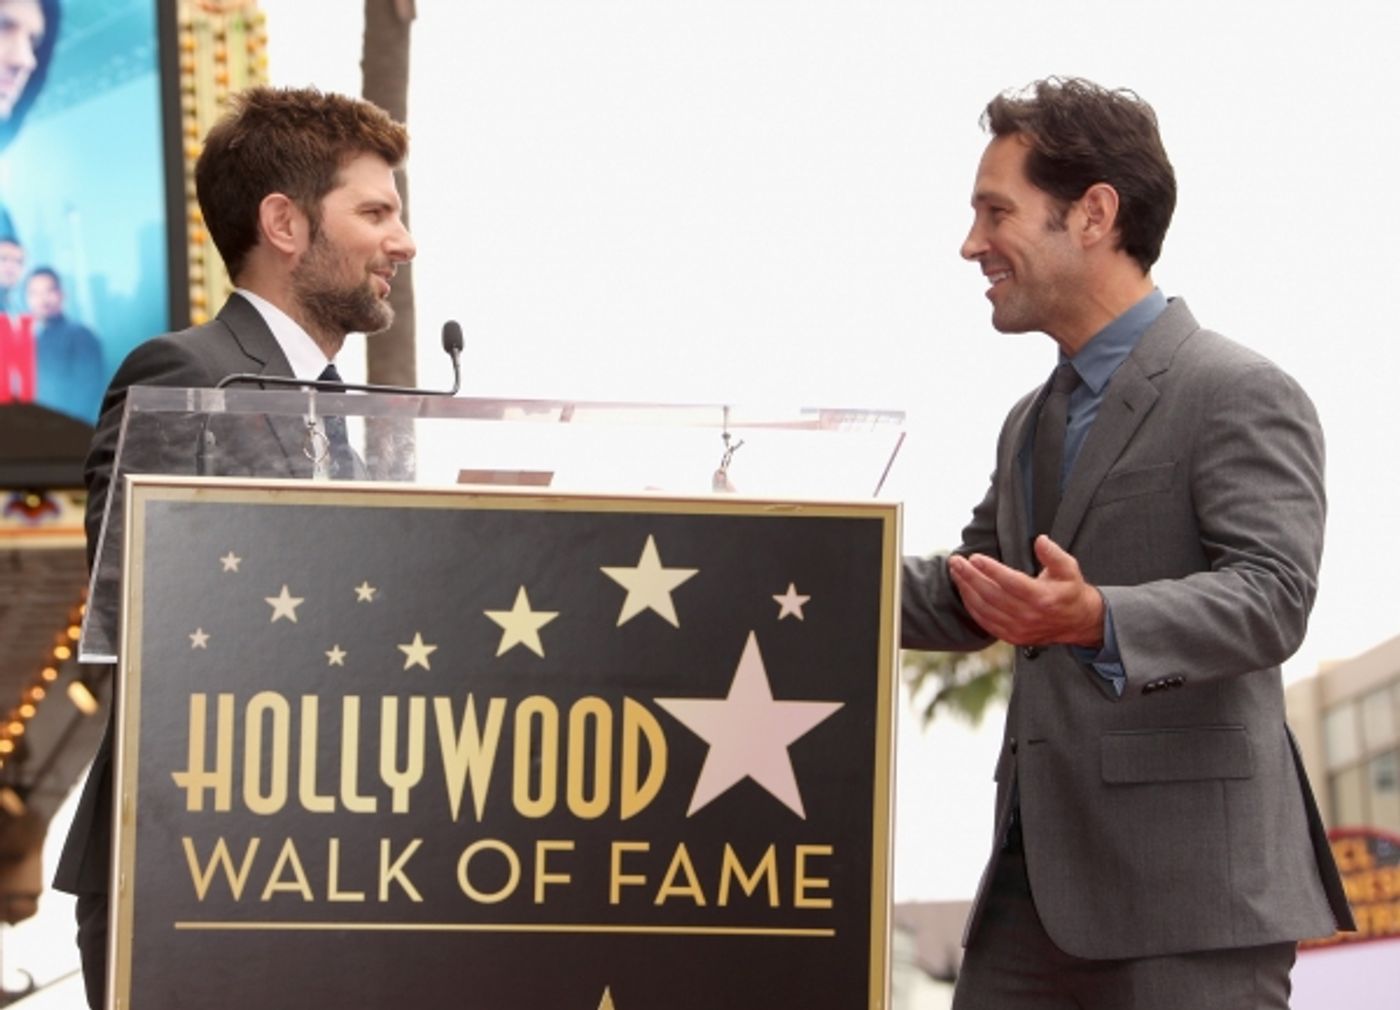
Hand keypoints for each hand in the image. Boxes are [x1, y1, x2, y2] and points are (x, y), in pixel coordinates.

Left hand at [947, 535, 1104, 647]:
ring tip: (956, 571)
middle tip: (956, 561)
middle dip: (970, 576)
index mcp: (1043, 598)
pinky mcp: (1011, 636)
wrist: (1078, 622)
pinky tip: (964, 590)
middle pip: (992, 595)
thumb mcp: (1069, 568)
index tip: (975, 557)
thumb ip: (1054, 554)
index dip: (991, 569)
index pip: (1011, 583)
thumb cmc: (1070, 591)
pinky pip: (985, 621)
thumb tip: (1040, 540)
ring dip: (966, 589)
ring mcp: (1019, 629)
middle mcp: (1029, 616)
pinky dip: (971, 605)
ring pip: (984, 609)